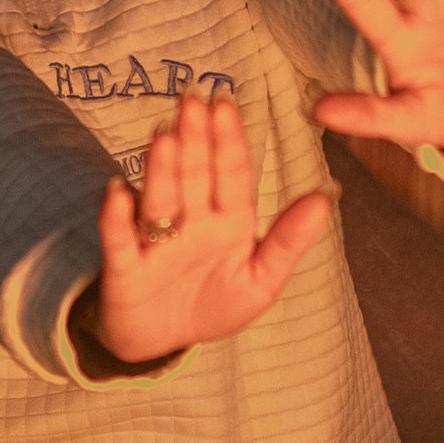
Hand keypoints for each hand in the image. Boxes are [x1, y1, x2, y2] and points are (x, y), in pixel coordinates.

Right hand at [75, 90, 336, 367]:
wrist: (162, 342)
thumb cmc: (213, 304)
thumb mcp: (261, 281)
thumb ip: (289, 241)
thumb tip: (326, 197)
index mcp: (228, 221)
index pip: (231, 175)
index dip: (229, 142)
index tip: (226, 105)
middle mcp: (191, 222)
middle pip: (193, 176)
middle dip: (194, 140)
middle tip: (193, 100)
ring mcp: (155, 241)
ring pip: (160, 200)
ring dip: (161, 170)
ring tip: (164, 137)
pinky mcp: (125, 268)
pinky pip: (120, 240)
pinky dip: (116, 218)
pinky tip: (118, 192)